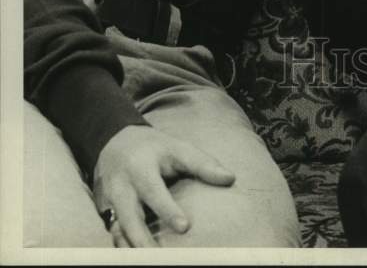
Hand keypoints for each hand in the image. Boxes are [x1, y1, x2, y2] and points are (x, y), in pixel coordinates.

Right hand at [92, 125, 235, 246]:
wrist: (115, 143)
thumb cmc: (154, 148)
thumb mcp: (178, 147)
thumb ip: (203, 163)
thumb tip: (231, 178)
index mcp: (141, 168)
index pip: (154, 191)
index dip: (168, 210)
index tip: (185, 226)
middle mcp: (122, 186)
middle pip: (129, 217)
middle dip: (142, 238)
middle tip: (159, 256)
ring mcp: (109, 201)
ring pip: (117, 230)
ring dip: (131, 247)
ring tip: (149, 261)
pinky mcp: (103, 213)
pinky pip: (112, 234)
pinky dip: (123, 247)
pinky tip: (137, 257)